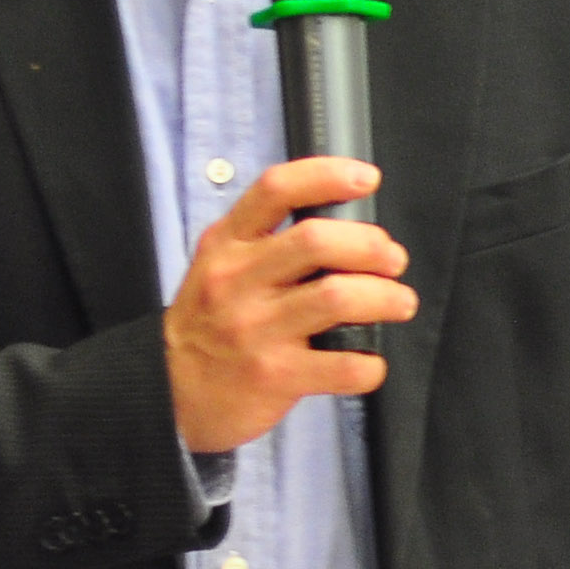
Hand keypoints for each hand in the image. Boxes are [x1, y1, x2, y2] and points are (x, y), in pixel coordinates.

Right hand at [162, 157, 412, 451]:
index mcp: (227, 245)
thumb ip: (266, 239)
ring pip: (337, 297)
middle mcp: (237, 281)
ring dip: (386, 297)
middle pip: (317, 241)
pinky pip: (342, 365)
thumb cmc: (210, 323)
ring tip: (399, 302)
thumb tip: (345, 226)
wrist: (170, 392)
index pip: (276, 190)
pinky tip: (371, 360)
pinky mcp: (273, 376)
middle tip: (393, 260)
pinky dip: (371, 363)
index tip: (367, 178)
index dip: (327, 176)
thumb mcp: (219, 266)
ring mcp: (255, 329)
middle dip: (372, 246)